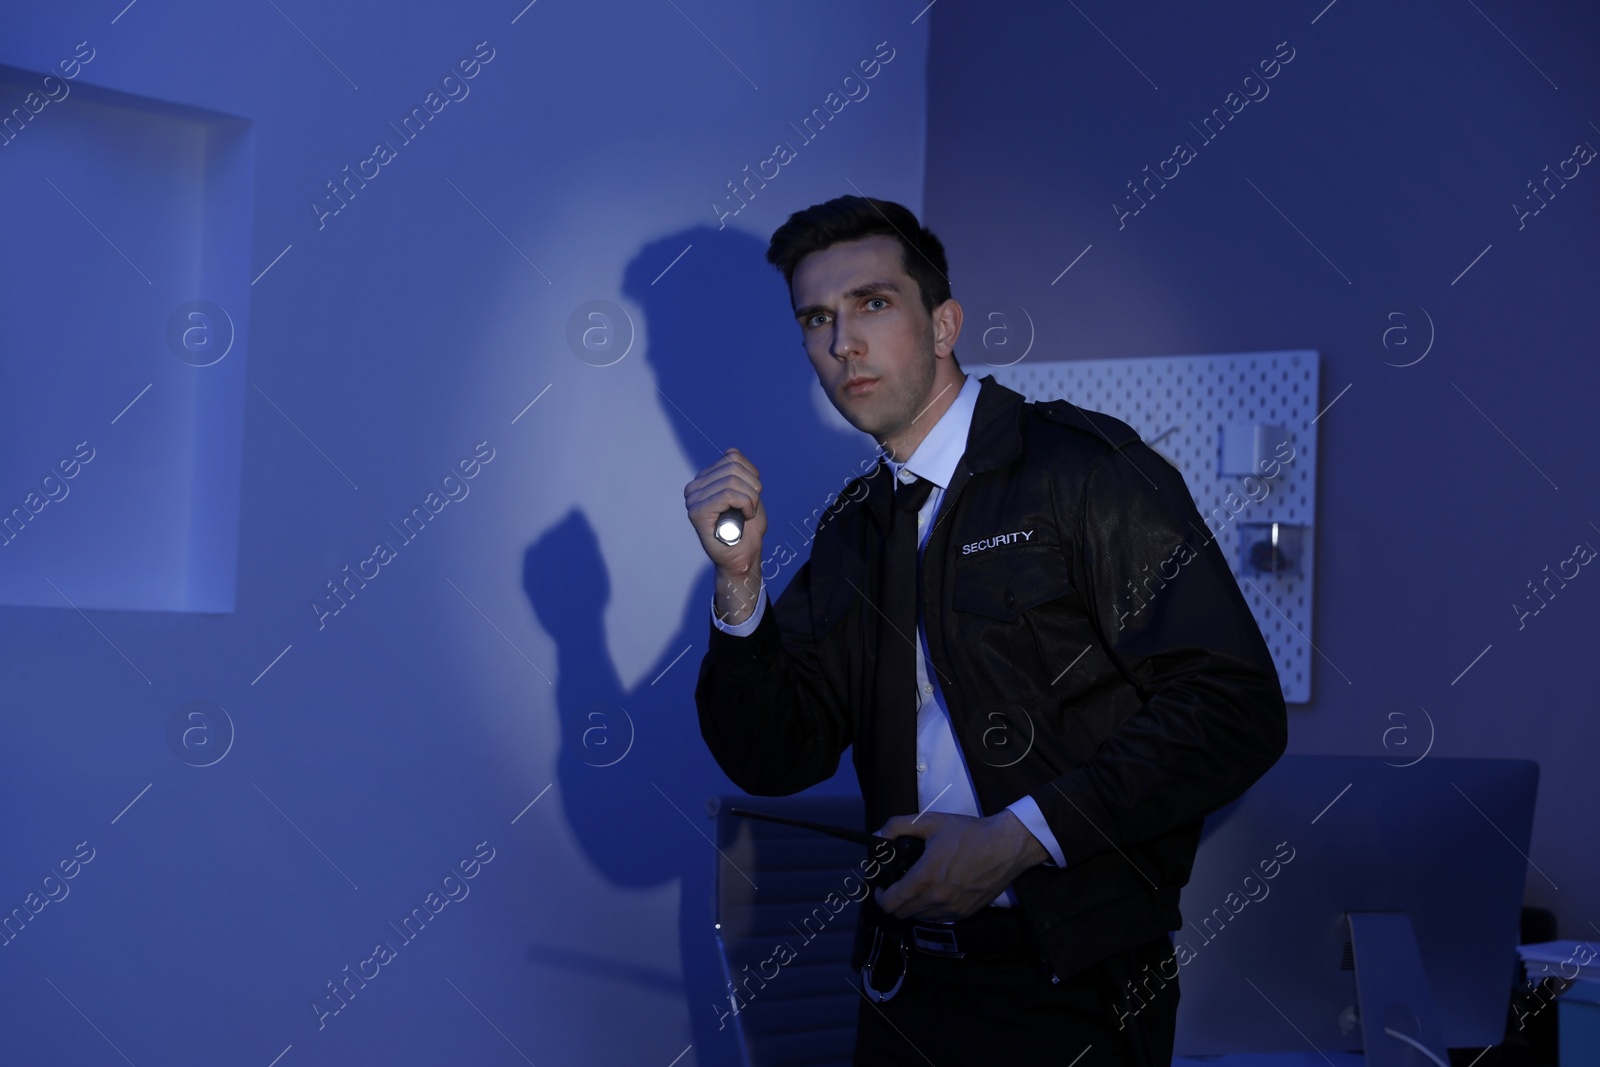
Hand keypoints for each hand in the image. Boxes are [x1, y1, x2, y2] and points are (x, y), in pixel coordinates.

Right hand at [684, 448, 767, 621]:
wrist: (744, 557)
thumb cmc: (746, 528)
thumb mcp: (748, 492)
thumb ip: (739, 471)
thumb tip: (731, 452)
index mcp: (704, 479)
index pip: (732, 456)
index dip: (752, 473)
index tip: (754, 493)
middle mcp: (694, 487)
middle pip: (732, 466)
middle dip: (752, 486)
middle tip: (753, 506)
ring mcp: (693, 500)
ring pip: (732, 480)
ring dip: (750, 498)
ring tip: (748, 513)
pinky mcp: (698, 512)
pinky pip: (728, 495)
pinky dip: (745, 504)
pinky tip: (745, 516)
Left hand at [873, 810, 1049, 922]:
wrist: (1006, 847)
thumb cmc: (969, 834)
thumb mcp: (931, 822)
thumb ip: (898, 826)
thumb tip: (878, 834)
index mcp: (925, 878)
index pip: (890, 903)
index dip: (880, 896)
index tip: (882, 886)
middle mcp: (936, 899)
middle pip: (901, 913)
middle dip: (894, 901)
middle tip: (897, 885)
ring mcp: (951, 909)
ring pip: (919, 918)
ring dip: (912, 906)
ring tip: (917, 888)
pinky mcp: (964, 913)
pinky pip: (938, 919)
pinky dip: (931, 910)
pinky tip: (936, 892)